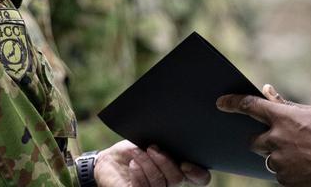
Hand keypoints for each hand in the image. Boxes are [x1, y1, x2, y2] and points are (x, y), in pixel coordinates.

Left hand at [94, 140, 210, 186]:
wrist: (110, 160)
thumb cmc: (134, 148)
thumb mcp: (151, 140)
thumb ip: (166, 142)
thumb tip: (175, 129)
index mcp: (180, 169)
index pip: (200, 178)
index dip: (198, 173)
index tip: (185, 163)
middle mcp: (170, 183)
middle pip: (177, 178)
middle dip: (164, 161)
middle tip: (152, 147)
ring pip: (159, 182)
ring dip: (147, 164)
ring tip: (136, 152)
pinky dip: (138, 174)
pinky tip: (133, 164)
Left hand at [217, 83, 310, 185]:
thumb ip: (286, 105)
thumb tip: (267, 91)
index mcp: (283, 118)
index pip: (250, 106)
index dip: (233, 103)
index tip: (221, 103)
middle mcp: (277, 140)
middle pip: (253, 141)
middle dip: (261, 141)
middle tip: (279, 141)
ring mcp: (280, 162)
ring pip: (268, 159)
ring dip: (278, 156)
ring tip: (303, 155)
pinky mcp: (285, 180)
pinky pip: (279, 174)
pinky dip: (288, 170)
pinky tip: (306, 166)